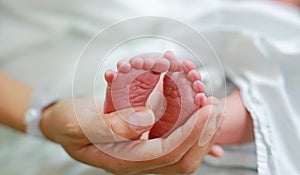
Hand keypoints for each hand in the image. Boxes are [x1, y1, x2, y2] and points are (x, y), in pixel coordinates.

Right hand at [40, 98, 220, 174]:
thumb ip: (110, 125)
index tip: (206, 111)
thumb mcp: (78, 124)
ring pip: (182, 147)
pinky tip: (200, 109)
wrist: (63, 121)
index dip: (189, 134)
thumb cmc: (67, 123)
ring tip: (214, 106)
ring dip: (201, 129)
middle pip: (181, 157)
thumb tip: (147, 119)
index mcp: (123, 159)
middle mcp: (138, 158)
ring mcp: (143, 148)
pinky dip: (190, 124)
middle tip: (216, 109)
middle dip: (203, 135)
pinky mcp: (145, 135)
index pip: (167, 154)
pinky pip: (174, 135)